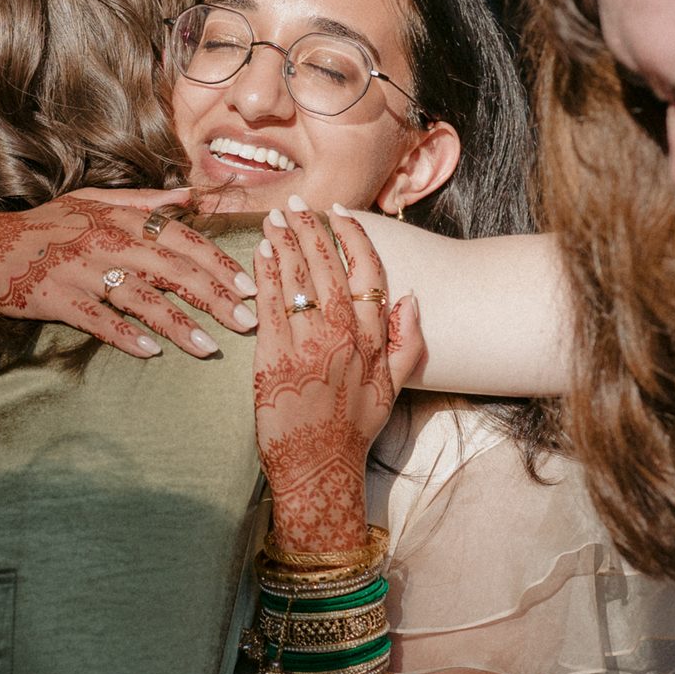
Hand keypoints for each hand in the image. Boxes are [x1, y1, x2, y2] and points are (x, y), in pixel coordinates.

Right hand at [0, 187, 258, 358]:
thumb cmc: (44, 226)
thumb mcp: (93, 201)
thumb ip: (144, 202)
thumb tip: (187, 196)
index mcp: (120, 218)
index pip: (181, 239)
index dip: (218, 263)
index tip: (247, 286)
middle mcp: (107, 241)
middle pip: (172, 270)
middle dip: (214, 298)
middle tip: (246, 322)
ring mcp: (82, 270)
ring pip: (141, 298)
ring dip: (179, 325)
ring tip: (210, 348)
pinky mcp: (58, 297)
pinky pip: (98, 319)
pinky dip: (124, 336)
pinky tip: (150, 353)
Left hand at [255, 197, 422, 551]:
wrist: (319, 469)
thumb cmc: (354, 430)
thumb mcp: (394, 388)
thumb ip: (407, 341)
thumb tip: (411, 297)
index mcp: (374, 340)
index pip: (367, 272)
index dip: (353, 236)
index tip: (340, 212)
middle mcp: (344, 336)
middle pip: (329, 267)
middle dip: (313, 228)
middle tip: (299, 204)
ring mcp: (308, 345)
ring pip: (299, 279)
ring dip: (288, 241)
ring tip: (278, 217)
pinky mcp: (274, 357)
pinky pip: (270, 304)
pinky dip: (267, 274)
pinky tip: (263, 252)